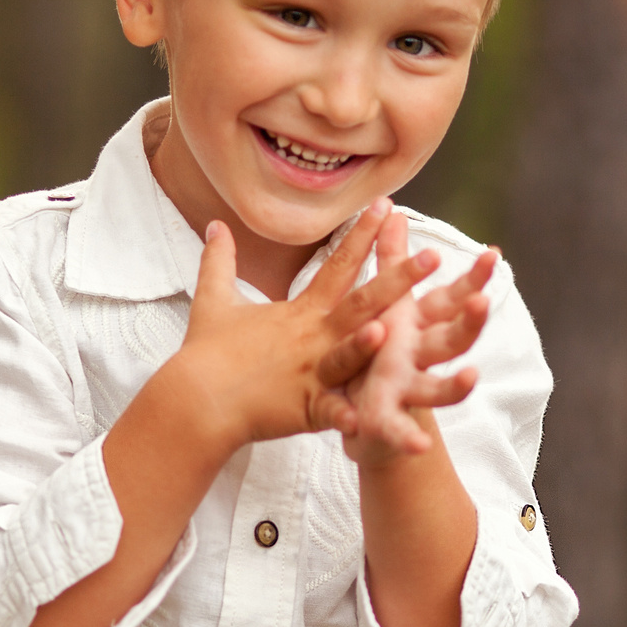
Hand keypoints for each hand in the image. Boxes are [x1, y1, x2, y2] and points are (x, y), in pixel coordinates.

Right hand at [158, 200, 437, 452]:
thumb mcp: (214, 300)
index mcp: (300, 312)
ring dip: (364, 346)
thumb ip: (221, 261)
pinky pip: (327, 413)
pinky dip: (344, 417)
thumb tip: (215, 225)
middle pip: (359, 304)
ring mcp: (308, 373)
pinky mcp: (301, 409)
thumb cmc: (207, 352)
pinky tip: (363, 421)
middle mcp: (311, 338)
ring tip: (389, 331)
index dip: (362, 235)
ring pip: (342, 357)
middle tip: (433, 256)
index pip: (337, 265)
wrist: (193, 399)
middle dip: (397, 280)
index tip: (386, 205)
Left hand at [316, 214, 497, 465]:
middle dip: (469, 322)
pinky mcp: (388, 421)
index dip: (474, 279)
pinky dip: (407, 439)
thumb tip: (393, 213)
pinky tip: (419, 448)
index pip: (452, 299)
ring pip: (438, 389)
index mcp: (420, 328)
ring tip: (472, 377)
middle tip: (482, 302)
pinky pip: (398, 431)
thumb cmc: (376, 350)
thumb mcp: (382, 305)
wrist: (363, 413)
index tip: (494, 254)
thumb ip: (390, 262)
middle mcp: (422, 359)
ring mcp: (409, 392)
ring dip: (455, 386)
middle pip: (453, 340)